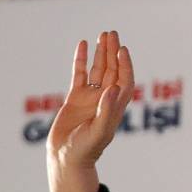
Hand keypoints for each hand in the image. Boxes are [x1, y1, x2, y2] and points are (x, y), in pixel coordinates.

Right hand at [46, 30, 134, 191]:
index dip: (125, 65)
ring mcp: (90, 97)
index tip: (123, 50)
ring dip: (101, 53)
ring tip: (102, 35)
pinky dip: (81, 61)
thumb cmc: (86, 149)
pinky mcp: (75, 98)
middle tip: (112, 33)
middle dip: (113, 52)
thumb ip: (107, 110)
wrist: (66, 158)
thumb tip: (115, 87)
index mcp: (115, 106)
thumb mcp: (99, 131)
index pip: (124, 80)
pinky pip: (79, 75)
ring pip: (97, 70)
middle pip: (112, 70)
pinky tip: (82, 45)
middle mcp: (105, 99)